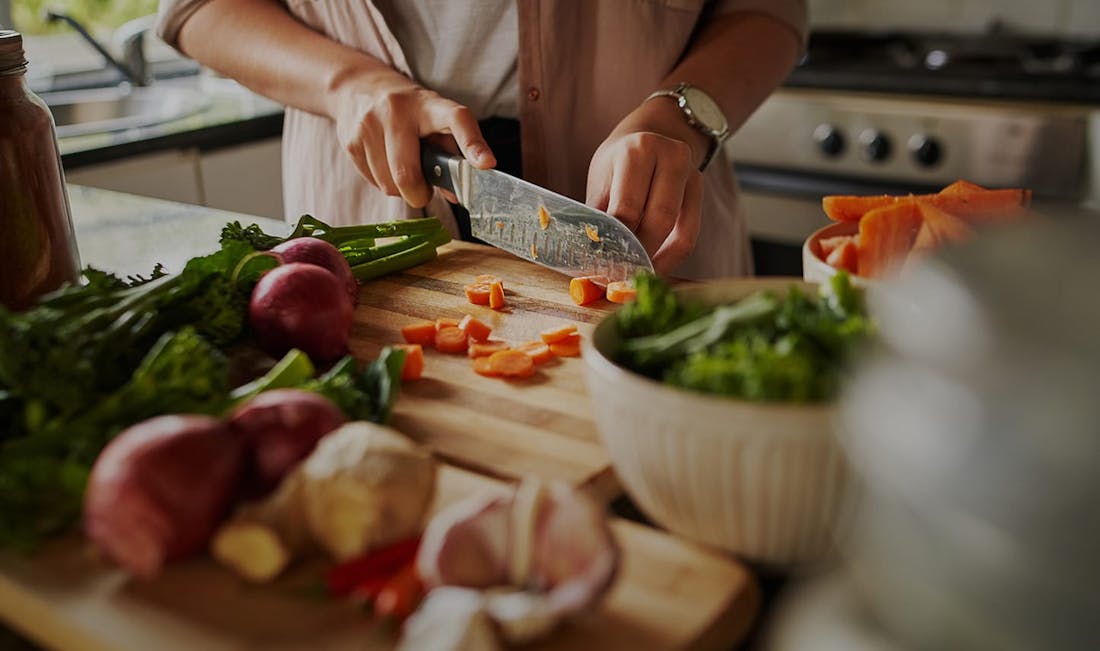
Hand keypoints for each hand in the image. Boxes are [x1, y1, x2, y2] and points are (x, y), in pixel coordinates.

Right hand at [328, 70, 495, 207]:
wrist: (357, 87)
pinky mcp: (350, 141)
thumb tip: (457, 194)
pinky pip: (373, 182)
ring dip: (400, 189)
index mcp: (429, 105)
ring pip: (389, 184)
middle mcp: (397, 110)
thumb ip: (450, 156)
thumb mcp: (434, 121)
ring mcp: (369, 125)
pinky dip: (383, 182)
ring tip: (403, 169)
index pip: (456, 120)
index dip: (473, 144)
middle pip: (407, 173)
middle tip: (423, 192)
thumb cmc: (408, 112)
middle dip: (419, 194)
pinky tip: (384, 163)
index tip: (486, 165)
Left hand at [586, 100, 706, 274]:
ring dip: (657, 259)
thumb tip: (591, 257)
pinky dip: (672, 256)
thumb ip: (599, 215)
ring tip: (637, 274)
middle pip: (658, 220)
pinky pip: (690, 234)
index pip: (627, 208)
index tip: (604, 267)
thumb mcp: (602, 179)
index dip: (616, 242)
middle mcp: (671, 156)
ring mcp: (691, 172)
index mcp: (638, 150)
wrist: (650, 134)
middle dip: (639, 254)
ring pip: (679, 231)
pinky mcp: (700, 189)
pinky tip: (656, 266)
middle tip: (621, 276)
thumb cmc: (619, 163)